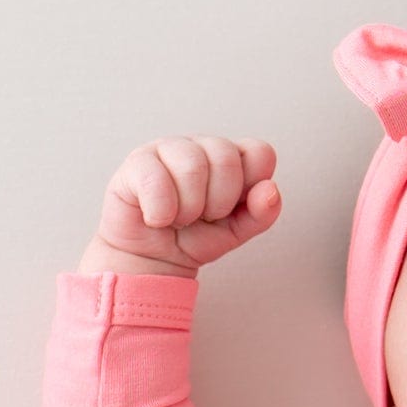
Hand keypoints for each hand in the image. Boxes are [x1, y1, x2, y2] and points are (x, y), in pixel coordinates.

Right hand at [78, 136, 280, 275]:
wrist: (152, 260)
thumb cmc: (194, 237)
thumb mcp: (237, 231)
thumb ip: (262, 212)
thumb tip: (270, 190)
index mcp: (230, 156)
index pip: (260, 153)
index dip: (250, 187)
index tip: (231, 208)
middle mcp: (201, 146)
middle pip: (226, 158)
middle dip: (218, 202)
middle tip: (201, 216)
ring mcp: (167, 148)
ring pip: (192, 166)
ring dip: (188, 208)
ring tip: (178, 218)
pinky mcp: (137, 163)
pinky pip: (156, 180)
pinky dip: (161, 211)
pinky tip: (157, 218)